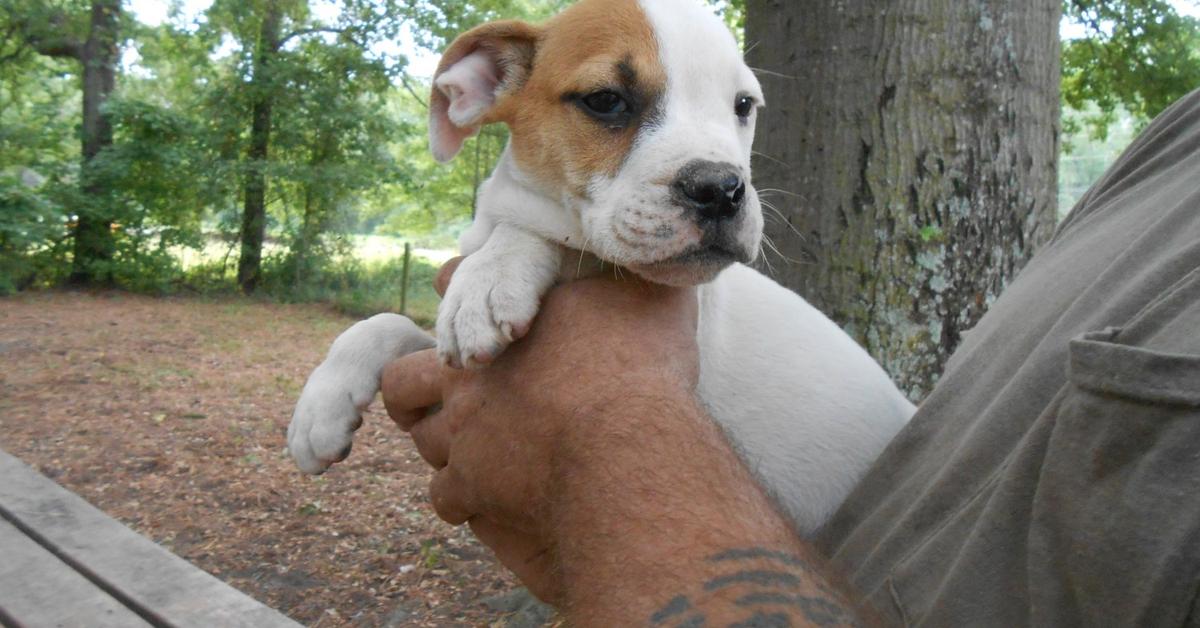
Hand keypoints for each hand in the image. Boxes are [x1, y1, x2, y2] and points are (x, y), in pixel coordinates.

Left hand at [383, 258, 699, 602]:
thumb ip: (640, 277)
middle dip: (418, 391)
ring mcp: (461, 435)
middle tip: (450, 399)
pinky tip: (489, 503)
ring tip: (479, 455)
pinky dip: (464, 499)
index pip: (456, 288)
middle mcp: (468, 376)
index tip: (484, 317)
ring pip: (425, 441)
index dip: (462, 296)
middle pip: (404, 379)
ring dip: (446, 447)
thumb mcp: (654, 301)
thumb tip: (656, 258)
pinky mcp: (469, 489)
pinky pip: (446, 497)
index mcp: (503, 322)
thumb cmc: (644, 372)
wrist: (629, 449)